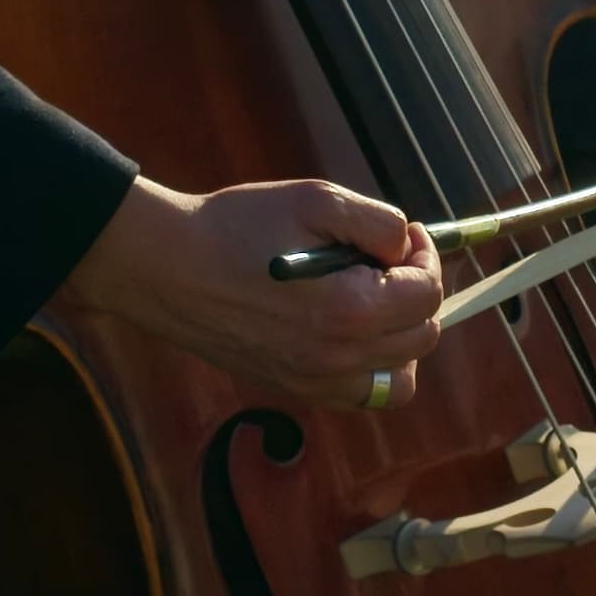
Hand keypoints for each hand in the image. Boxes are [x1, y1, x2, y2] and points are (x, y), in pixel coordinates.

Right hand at [57, 175, 441, 410]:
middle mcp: (339, 358)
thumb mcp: (314, 199)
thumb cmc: (236, 227)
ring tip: (374, 299)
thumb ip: (377, 221)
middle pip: (422, 336)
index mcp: (350, 310)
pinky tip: (348, 330)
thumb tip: (406, 245)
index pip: (427, 294)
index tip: (404, 236)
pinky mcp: (294, 390)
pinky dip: (372, 367)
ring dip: (401, 335)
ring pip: (399, 376)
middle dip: (416, 291)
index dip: (425, 256)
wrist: (167, 267)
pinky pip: (361, 395)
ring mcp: (316, 382)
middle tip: (384, 260)